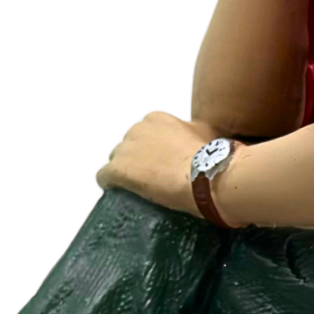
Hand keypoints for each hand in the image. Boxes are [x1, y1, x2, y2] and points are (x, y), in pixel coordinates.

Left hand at [97, 111, 217, 212]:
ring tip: (139, 190)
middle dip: (137, 162)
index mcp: (156, 119)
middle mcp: (136, 129)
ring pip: (117, 162)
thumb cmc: (209, 157)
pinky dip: (110, 185)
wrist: (205, 177)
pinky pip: (104, 177)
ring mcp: (125, 150)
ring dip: (125, 174)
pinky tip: (119, 194)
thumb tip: (192, 135)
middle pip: (128, 148)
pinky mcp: (117, 170)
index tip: (161, 165)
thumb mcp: (204, 133)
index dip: (151, 152)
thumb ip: (191, 130)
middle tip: (153, 179)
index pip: (144, 136)